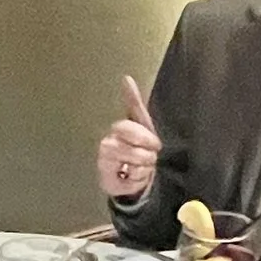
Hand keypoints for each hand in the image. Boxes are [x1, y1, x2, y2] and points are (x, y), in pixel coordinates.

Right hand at [97, 74, 161, 198]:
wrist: (130, 173)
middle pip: (133, 151)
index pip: (128, 129)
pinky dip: (138, 182)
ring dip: (144, 169)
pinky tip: (133, 178)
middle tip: (149, 157)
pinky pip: (130, 183)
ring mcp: (104, 164)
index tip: (156, 144)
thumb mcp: (140, 123)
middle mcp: (106, 145)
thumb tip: (126, 78)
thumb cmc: (136, 146)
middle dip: (147, 156)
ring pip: (133, 167)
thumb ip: (133, 101)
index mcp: (116, 130)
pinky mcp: (107, 182)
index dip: (145, 138)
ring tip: (140, 167)